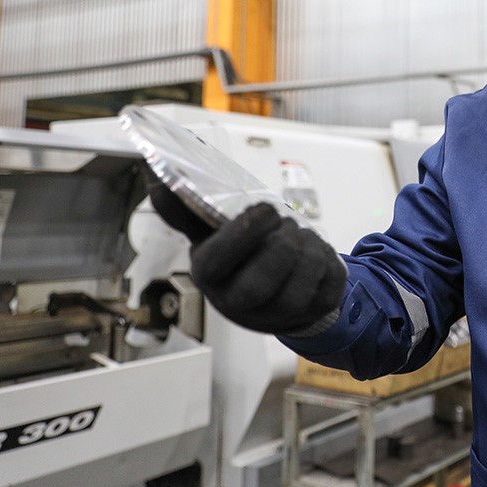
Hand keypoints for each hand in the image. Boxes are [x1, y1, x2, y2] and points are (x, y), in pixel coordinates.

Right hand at [144, 172, 346, 335]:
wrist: (272, 298)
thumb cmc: (238, 258)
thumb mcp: (210, 233)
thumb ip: (186, 206)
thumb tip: (155, 172)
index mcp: (209, 277)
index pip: (218, 261)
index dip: (245, 232)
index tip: (265, 209)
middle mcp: (240, 304)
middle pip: (263, 279)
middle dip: (282, 241)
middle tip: (287, 222)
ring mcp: (278, 315)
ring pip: (302, 279)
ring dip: (310, 245)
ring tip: (301, 234)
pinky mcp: (313, 313)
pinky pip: (331, 283)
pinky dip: (330, 259)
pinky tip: (315, 253)